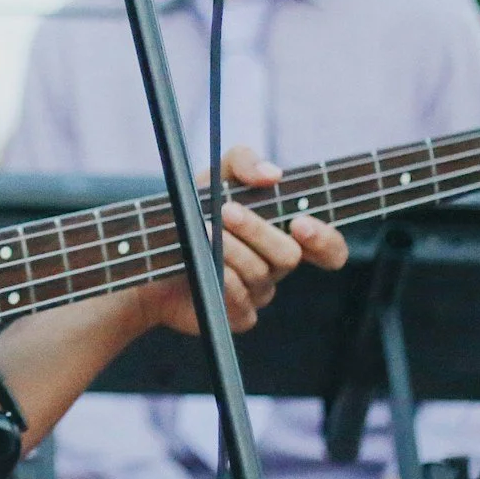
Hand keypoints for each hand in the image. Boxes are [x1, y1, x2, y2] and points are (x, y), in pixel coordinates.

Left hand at [134, 146, 349, 333]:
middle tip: (227, 210)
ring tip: (202, 229)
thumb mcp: (215, 176)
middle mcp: (277, 267)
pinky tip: (203, 262)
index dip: (324, 240)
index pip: (329, 248)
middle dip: (257, 230)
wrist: (150, 250)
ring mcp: (259, 293)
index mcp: (285, 235)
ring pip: (259, 274)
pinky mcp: (236, 316)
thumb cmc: (194, 210)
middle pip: (288, 256)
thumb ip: (244, 162)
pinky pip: (240, 301)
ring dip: (230, 249)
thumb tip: (273, 174)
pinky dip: (222, 279)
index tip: (300, 223)